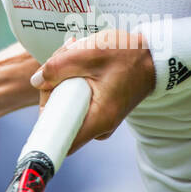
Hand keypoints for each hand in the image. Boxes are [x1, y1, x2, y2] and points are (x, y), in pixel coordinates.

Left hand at [31, 29, 154, 154]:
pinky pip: (75, 98)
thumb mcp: (89, 53)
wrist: (153, 56)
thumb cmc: (127, 55)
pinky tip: (81, 59)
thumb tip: (37, 82)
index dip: (47, 121)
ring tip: (75, 52)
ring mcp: (98, 118)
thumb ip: (57, 67)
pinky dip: (73, 78)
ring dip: (63, 76)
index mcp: (99, 118)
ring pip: (65, 102)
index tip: (46, 95)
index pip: (62, 139)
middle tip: (63, 57)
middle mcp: (99, 125)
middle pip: (59, 114)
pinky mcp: (98, 108)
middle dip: (53, 84)